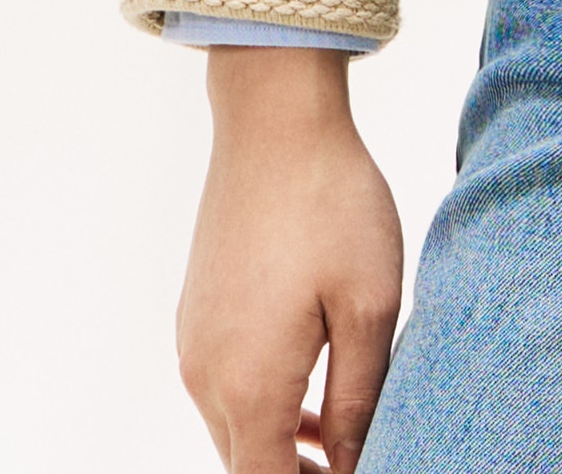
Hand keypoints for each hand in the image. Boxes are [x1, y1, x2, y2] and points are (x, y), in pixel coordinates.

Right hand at [177, 48, 402, 473]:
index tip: (355, 470)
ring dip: (279, 444)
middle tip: (354, 458)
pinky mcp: (195, 313)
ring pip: (233, 428)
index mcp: (248, 384)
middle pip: (245, 464)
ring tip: (338, 436)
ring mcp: (193, 342)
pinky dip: (261, 404)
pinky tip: (309, 385)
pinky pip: (223, 387)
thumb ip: (357, 401)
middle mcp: (205, 375)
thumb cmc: (331, 204)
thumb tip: (348, 463)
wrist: (274, 122)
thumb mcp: (368, 306)